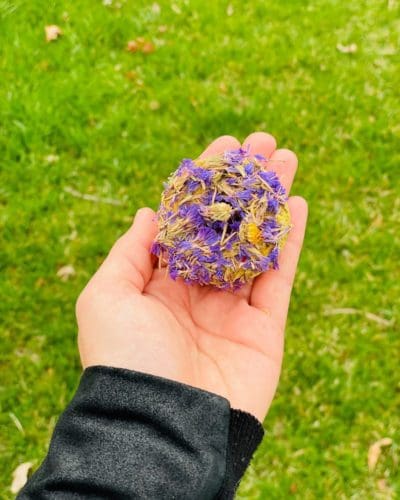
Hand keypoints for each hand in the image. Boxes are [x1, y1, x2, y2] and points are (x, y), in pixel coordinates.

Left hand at [76, 133, 307, 421]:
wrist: (161, 425)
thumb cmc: (124, 358)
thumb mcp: (105, 296)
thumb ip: (129, 252)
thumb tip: (147, 213)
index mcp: (160, 282)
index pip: (188, 220)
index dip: (206, 184)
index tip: (224, 147)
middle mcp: (198, 290)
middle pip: (227, 226)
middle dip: (246, 185)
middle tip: (265, 145)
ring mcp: (233, 308)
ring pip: (257, 244)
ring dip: (273, 202)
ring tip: (287, 161)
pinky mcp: (265, 328)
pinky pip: (281, 277)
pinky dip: (290, 242)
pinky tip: (298, 205)